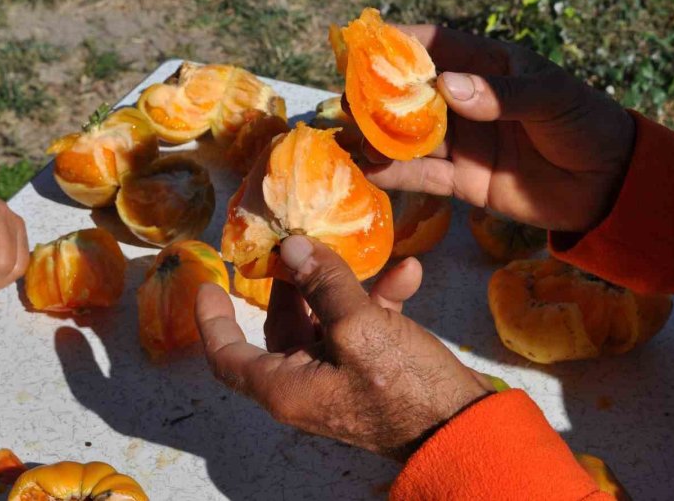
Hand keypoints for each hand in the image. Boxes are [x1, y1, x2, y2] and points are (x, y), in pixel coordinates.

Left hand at [196, 236, 494, 460]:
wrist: (463, 427)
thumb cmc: (405, 387)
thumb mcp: (361, 329)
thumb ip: (326, 285)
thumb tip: (292, 247)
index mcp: (287, 385)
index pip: (228, 356)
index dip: (214, 320)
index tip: (209, 284)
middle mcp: (306, 383)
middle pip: (280, 329)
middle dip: (288, 285)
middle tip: (294, 246)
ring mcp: (341, 378)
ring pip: (324, 322)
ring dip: (340, 286)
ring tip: (350, 252)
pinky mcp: (373, 370)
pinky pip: (363, 329)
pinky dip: (379, 301)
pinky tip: (407, 274)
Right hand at [363, 26, 635, 232]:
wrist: (610, 185)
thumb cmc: (586, 125)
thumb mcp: (552, 100)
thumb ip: (502, 95)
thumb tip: (446, 87)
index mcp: (489, 66)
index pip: (437, 46)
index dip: (400, 44)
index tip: (364, 46)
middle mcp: (467, 101)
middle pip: (413, 93)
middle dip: (378, 96)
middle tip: (345, 100)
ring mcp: (463, 142)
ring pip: (410, 136)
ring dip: (379, 137)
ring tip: (347, 139)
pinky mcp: (463, 181)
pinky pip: (424, 174)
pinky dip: (397, 173)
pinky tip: (370, 169)